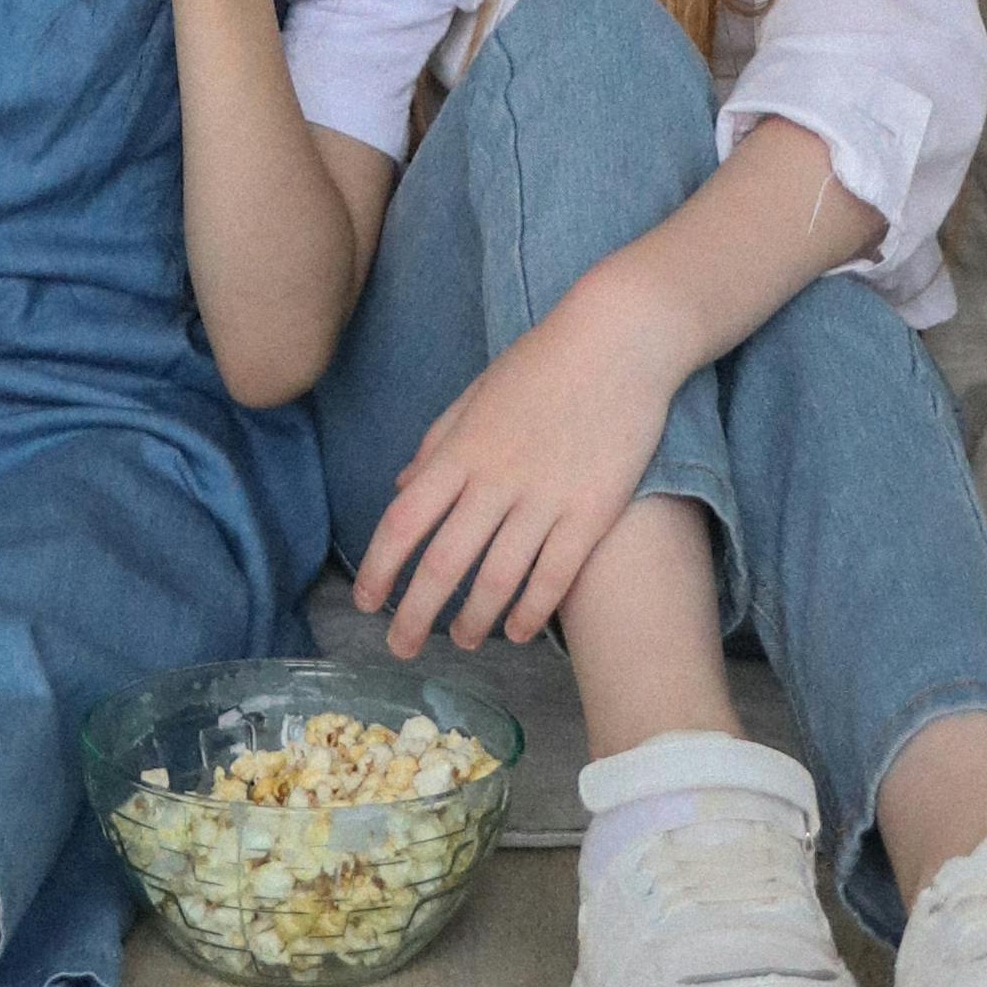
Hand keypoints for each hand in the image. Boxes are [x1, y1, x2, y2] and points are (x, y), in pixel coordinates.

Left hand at [354, 274, 690, 658]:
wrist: (621, 338)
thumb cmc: (545, 361)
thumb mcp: (478, 392)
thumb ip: (437, 442)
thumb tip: (402, 485)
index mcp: (461, 449)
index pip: (404, 522)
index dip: (379, 568)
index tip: (365, 602)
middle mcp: (496, 479)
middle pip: (444, 563)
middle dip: (415, 614)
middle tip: (401, 648)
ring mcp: (546, 497)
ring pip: (498, 579)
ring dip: (474, 620)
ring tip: (463, 641)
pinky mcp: (592, 510)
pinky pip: (555, 576)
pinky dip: (532, 611)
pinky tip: (518, 631)